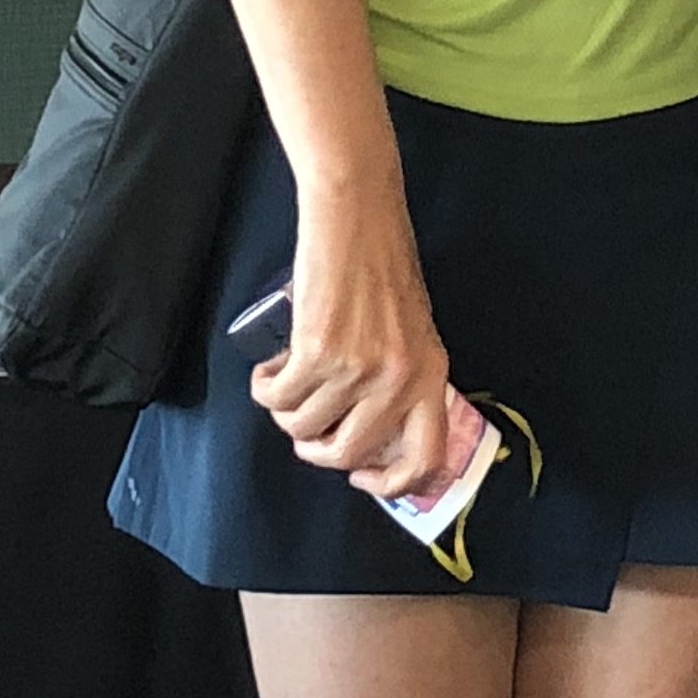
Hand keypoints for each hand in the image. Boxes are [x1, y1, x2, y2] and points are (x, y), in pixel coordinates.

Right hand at [248, 198, 459, 497]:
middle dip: (316, 447)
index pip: (426, 459)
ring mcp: (360, 368)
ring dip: (284, 411)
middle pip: (348, 453)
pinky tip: (269, 368)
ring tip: (285, 380)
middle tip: (305, 422)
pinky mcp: (318, 351)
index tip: (361, 475)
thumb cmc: (381, 265)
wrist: (357, 214)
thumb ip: (401, 379)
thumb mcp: (411, 330)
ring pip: (303, 428)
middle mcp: (401, 378)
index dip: (391, 483)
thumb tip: (370, 432)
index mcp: (432, 373)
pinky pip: (276, 398)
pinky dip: (264, 387)